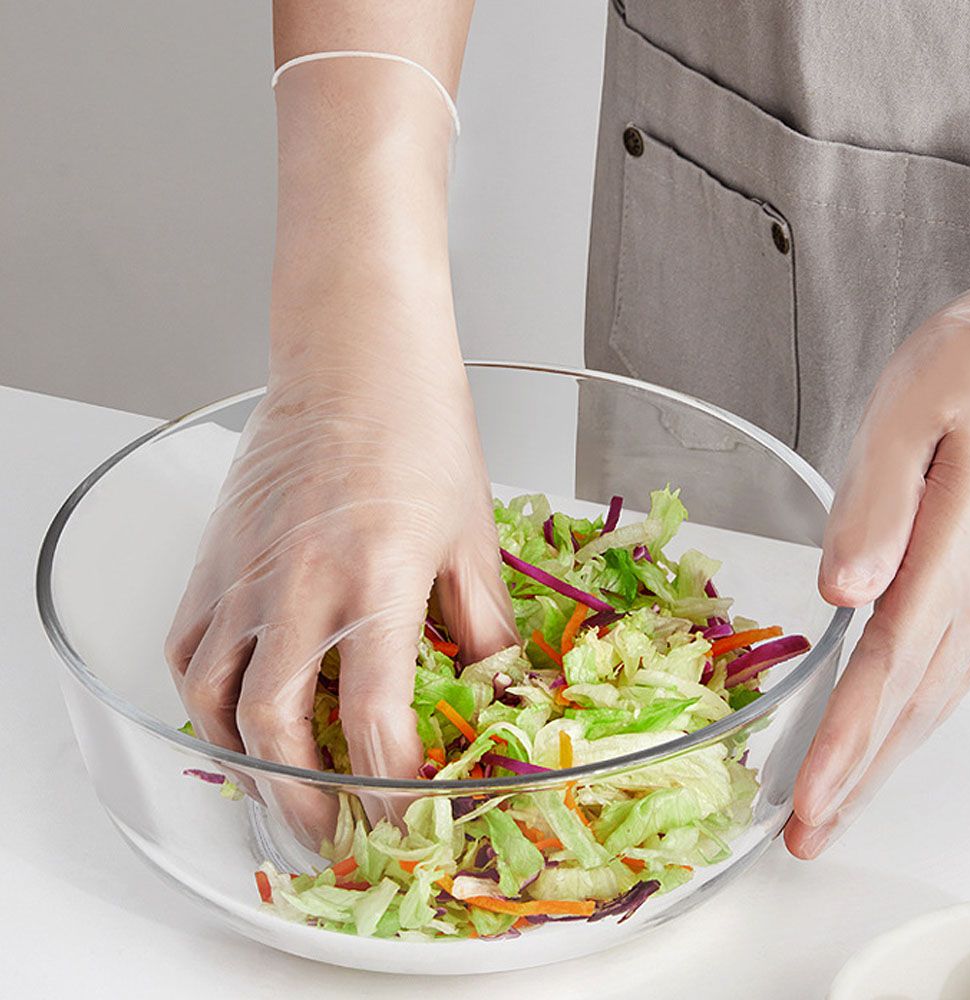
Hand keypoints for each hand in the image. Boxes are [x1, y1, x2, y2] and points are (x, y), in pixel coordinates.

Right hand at [164, 310, 516, 846]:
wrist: (356, 360)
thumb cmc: (422, 433)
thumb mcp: (471, 535)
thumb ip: (483, 625)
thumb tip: (498, 691)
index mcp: (376, 583)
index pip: (374, 724)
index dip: (392, 789)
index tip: (406, 818)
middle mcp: (300, 587)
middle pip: (278, 729)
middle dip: (304, 799)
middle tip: (331, 832)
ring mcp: (246, 572)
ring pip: (215, 698)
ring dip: (244, 761)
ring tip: (277, 790)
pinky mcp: (217, 555)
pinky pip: (188, 646)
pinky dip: (205, 696)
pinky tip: (233, 712)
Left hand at [785, 275, 969, 857]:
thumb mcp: (919, 410)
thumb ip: (882, 500)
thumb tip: (844, 589)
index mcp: (952, 551)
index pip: (889, 666)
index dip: (847, 740)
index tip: (809, 801)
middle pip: (909, 701)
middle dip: (856, 775)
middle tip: (809, 836)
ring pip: (928, 696)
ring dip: (877, 756)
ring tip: (833, 807)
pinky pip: (941, 664)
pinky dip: (901, 712)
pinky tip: (878, 732)